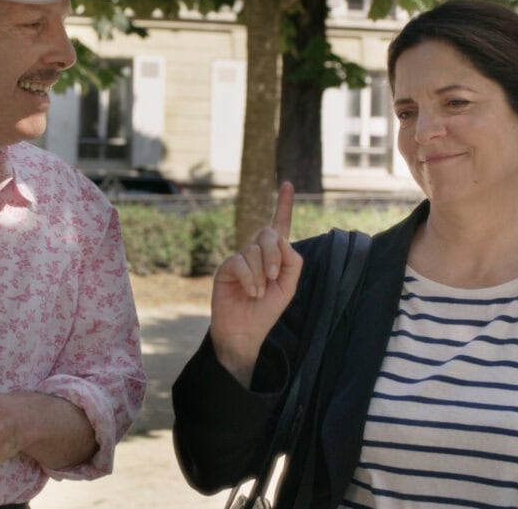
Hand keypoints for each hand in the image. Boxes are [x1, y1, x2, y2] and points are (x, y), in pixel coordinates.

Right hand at [209, 181, 302, 383]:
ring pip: (254, 251)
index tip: (289, 184)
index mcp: (274, 256)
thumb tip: (281, 239)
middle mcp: (256, 253)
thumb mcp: (288, 287)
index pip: (279, 226)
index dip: (284, 205)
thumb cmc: (267, 311)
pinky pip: (239, 262)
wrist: (246, 332)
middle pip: (268, 234)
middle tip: (275, 276)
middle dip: (274, 254)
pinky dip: (250, 278)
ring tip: (259, 293)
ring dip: (262, 274)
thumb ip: (292, 262)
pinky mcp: (225, 269)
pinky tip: (251, 292)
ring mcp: (240, 259)